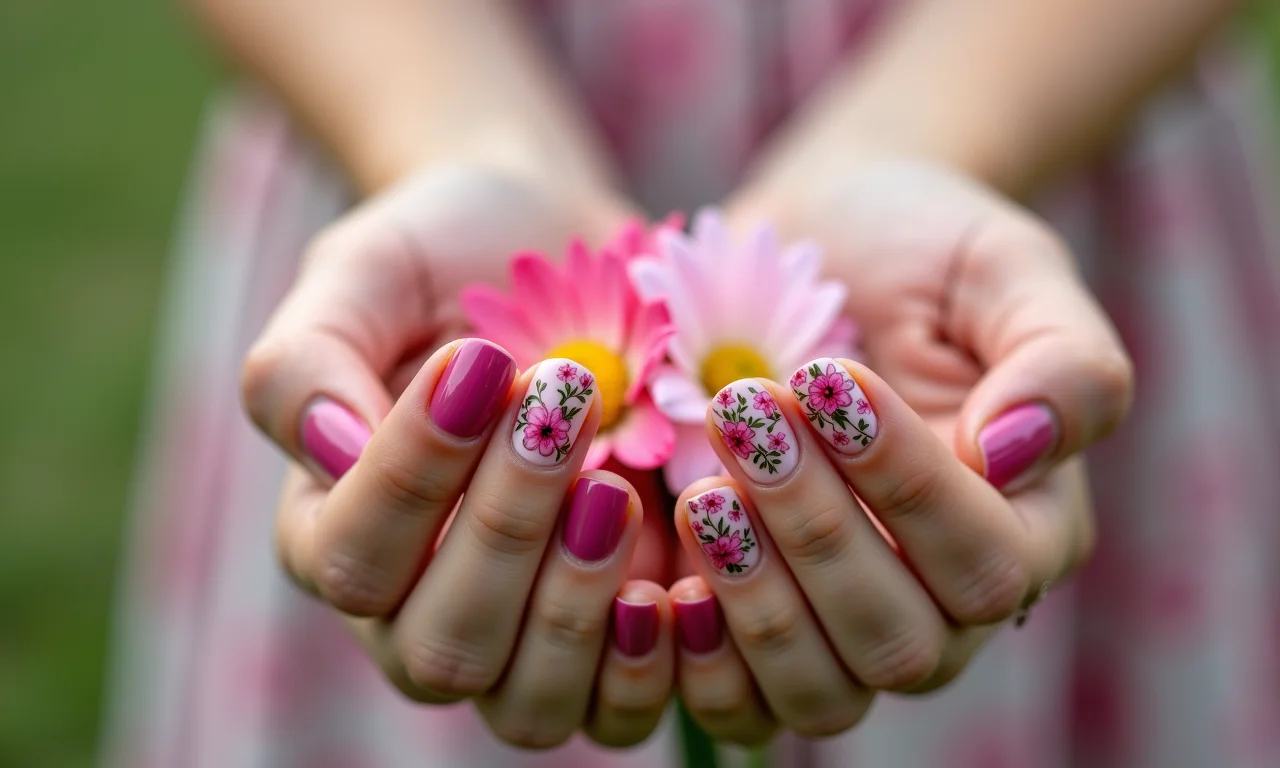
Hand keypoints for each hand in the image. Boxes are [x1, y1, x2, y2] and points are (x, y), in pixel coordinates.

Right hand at [241, 168, 673, 746]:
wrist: (566, 250)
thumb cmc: (450, 255)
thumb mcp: (365, 271)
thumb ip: (308, 356)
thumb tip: (328, 449)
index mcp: (335, 529)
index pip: (351, 559)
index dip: (413, 477)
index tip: (479, 362)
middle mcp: (416, 606)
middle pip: (442, 648)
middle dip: (506, 529)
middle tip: (564, 404)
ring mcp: (520, 635)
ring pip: (530, 703)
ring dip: (576, 605)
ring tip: (614, 489)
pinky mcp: (610, 637)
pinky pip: (620, 709)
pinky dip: (653, 662)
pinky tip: (677, 575)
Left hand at [668, 160, 1130, 740]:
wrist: (816, 241)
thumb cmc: (922, 250)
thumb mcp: (1006, 269)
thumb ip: (1062, 361)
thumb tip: (1016, 453)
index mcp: (1025, 526)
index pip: (984, 562)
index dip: (906, 487)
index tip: (831, 379)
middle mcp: (940, 598)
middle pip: (899, 642)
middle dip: (817, 531)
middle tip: (744, 415)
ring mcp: (843, 620)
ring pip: (822, 690)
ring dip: (755, 598)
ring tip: (702, 489)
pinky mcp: (757, 620)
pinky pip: (740, 704)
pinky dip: (699, 660)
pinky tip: (661, 576)